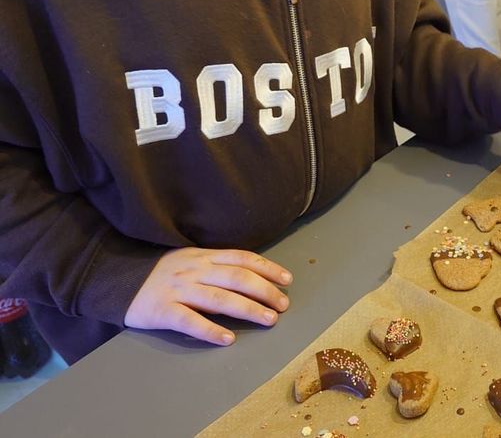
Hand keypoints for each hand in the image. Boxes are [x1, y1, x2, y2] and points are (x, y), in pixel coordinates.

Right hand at [124, 247, 292, 346]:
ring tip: (268, 319)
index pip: (243, 258)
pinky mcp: (162, 310)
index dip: (267, 268)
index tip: (287, 279)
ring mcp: (179, 289)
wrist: (118, 279)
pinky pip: (189, 321)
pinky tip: (228, 339)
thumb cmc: (163, 272)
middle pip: (236, 277)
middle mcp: (195, 269)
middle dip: (264, 290)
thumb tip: (253, 276)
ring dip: (248, 309)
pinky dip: (210, 330)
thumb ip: (217, 265)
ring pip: (219, 298)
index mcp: (204, 255)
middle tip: (283, 305)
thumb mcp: (191, 259)